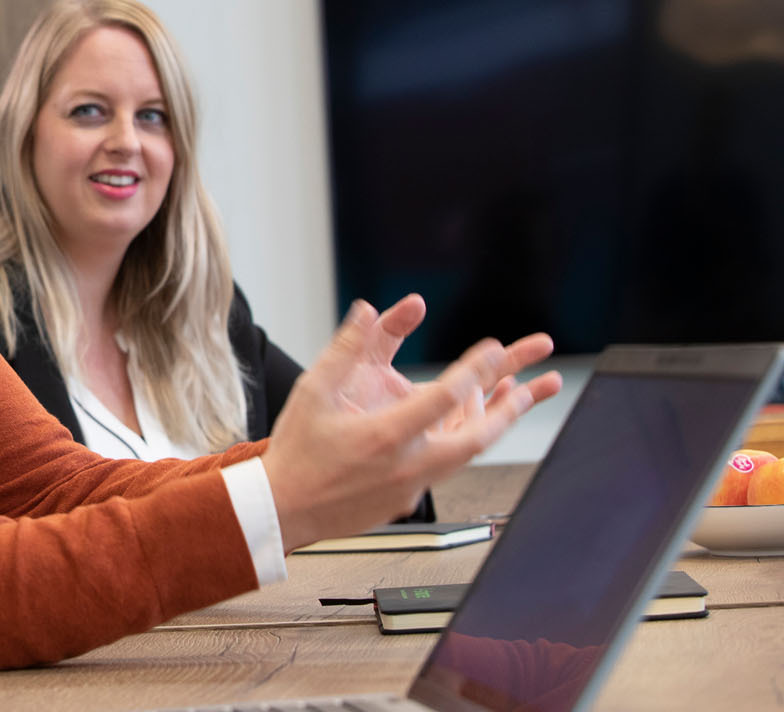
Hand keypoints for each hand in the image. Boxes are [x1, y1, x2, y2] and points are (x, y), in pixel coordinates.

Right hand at [264, 296, 562, 551]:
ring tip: (515, 399)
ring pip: (468, 454)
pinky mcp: (408, 500)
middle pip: (478, 437)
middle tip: (535, 384)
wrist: (285, 509)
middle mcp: (408, 464)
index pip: (446, 397)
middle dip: (510, 408)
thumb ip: (345, 348)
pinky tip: (467, 426)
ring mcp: (412, 487)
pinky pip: (448, 467)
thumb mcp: (313, 391)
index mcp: (386, 435)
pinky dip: (464, 442)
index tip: (495, 349)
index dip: (476, 369)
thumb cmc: (297, 452)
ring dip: (492, 425)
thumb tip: (367, 311)